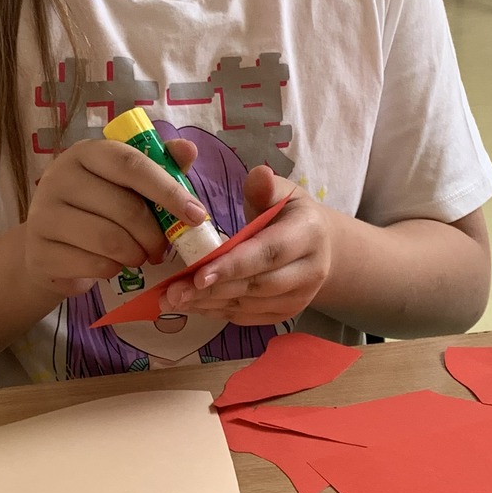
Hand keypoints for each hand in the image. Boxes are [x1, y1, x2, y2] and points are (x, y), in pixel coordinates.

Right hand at [23, 136, 209, 297]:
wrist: (49, 247)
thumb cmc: (97, 210)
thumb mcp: (127, 185)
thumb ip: (159, 167)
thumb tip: (189, 149)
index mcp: (86, 153)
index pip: (131, 164)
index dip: (168, 190)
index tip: (196, 215)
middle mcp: (59, 176)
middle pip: (124, 208)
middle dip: (154, 235)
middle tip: (162, 249)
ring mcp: (44, 214)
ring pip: (110, 240)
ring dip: (135, 255)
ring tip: (138, 256)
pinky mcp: (40, 251)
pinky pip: (94, 265)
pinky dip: (113, 270)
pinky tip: (111, 265)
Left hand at [156, 165, 330, 326]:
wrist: (319, 245)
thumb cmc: (289, 213)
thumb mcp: (280, 191)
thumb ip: (264, 186)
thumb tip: (258, 175)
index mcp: (308, 234)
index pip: (268, 253)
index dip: (233, 265)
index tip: (197, 274)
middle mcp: (310, 271)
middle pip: (257, 285)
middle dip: (212, 290)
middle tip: (172, 292)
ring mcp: (300, 297)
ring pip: (250, 305)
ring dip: (209, 304)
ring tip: (173, 299)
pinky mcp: (286, 313)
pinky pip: (248, 317)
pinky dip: (217, 312)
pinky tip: (192, 305)